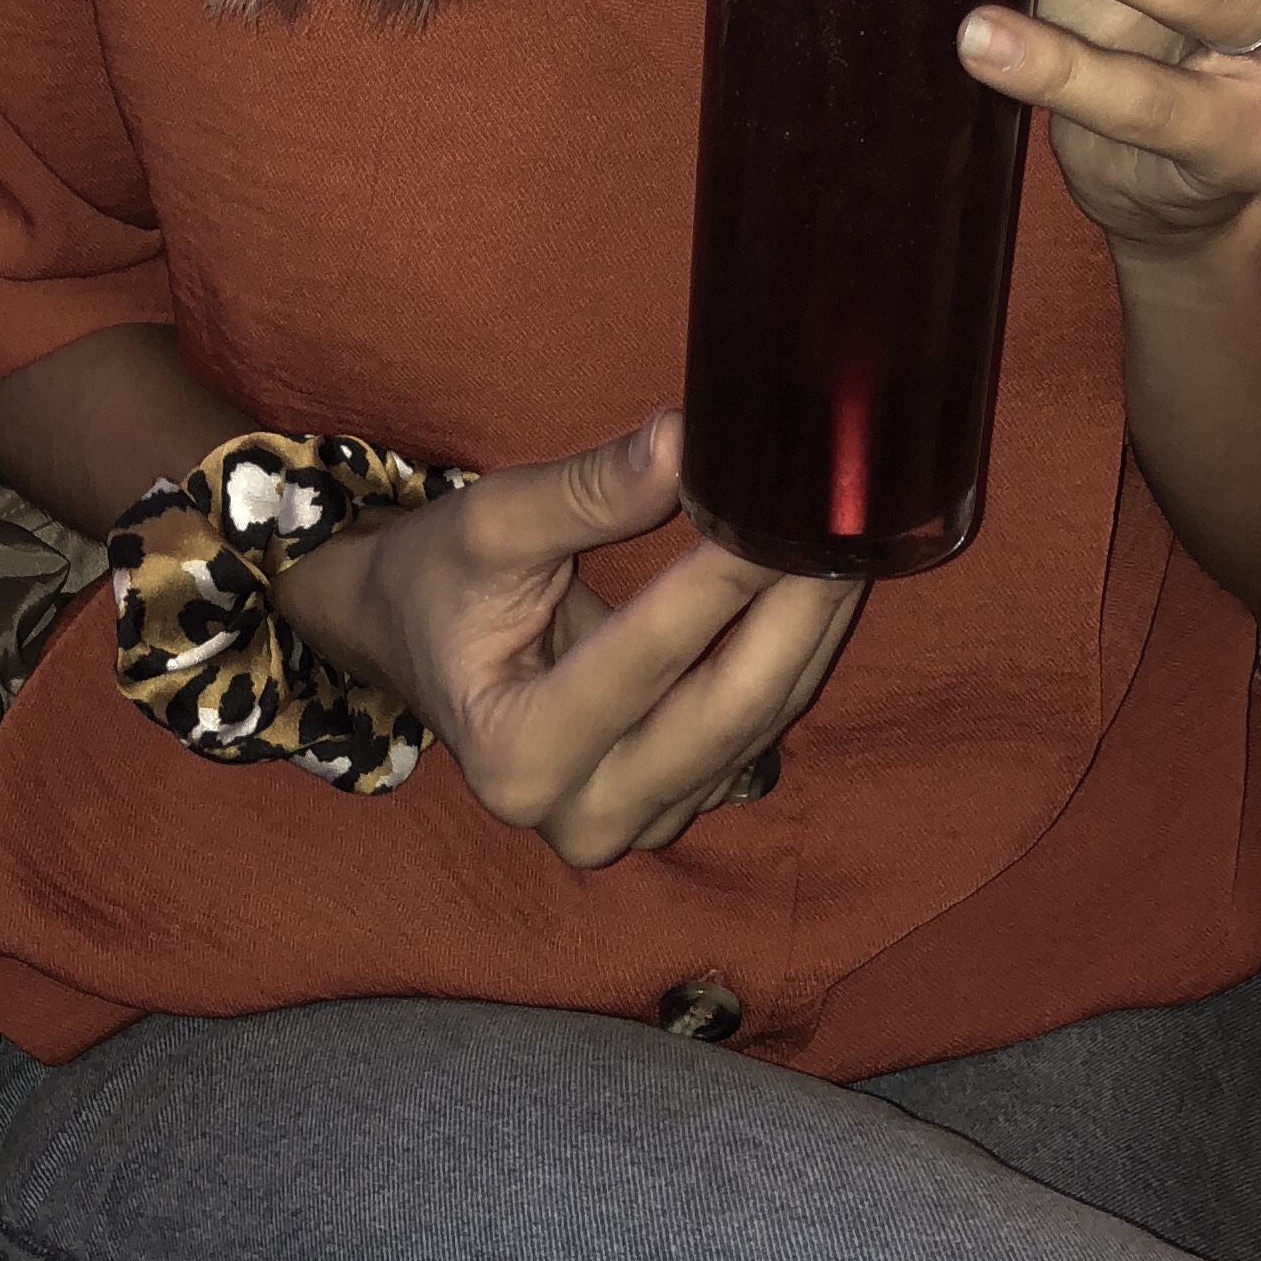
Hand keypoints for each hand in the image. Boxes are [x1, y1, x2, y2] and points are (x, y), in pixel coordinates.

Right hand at [277, 411, 864, 868]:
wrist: (407, 642)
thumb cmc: (436, 580)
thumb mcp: (488, 525)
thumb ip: (590, 491)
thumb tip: (691, 440)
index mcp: (516, 755)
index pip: (647, 657)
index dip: (723, 579)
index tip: (781, 505)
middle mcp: (577, 814)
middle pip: (725, 711)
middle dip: (796, 612)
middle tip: (846, 524)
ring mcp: (631, 820)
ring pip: (755, 724)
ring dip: (811, 631)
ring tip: (853, 540)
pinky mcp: (670, 803)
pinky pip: (754, 730)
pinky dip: (793, 655)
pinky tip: (823, 585)